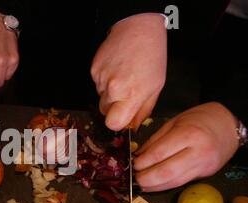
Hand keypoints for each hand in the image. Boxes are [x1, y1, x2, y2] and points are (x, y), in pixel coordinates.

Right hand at [91, 14, 166, 130]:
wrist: (138, 29)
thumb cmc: (151, 57)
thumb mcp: (156, 87)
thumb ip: (143, 111)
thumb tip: (132, 126)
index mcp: (132, 95)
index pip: (113, 123)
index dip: (117, 122)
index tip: (122, 116)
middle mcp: (113, 89)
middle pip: (104, 111)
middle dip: (113, 106)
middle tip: (125, 91)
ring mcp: (101, 79)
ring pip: (100, 97)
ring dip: (109, 92)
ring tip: (122, 76)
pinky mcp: (94, 70)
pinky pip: (96, 84)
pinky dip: (104, 79)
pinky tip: (116, 69)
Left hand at [134, 102, 239, 191]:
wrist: (228, 125)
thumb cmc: (199, 119)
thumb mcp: (173, 122)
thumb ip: (155, 140)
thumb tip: (138, 156)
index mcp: (188, 134)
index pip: (159, 154)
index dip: (142, 162)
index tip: (132, 165)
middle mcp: (197, 152)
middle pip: (166, 172)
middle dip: (146, 178)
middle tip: (134, 179)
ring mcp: (203, 165)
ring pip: (174, 182)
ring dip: (154, 186)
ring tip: (141, 185)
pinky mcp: (206, 174)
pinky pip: (181, 183)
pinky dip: (165, 185)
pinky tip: (154, 185)